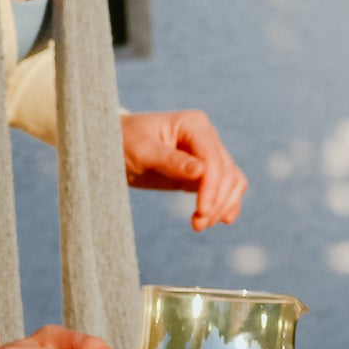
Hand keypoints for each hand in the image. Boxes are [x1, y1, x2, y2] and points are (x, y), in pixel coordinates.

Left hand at [121, 110, 245, 230]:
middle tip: (198, 225)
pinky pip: (226, 188)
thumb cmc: (125, 142)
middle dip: (217, 200)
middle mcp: (206, 136)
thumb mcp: (142, 151)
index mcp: (193, 124)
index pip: (212, 157)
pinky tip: (220, 220)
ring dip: (222, 205)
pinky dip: (226, 204)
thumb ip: (171, 161)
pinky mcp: (206, 173)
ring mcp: (208, 154)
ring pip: (232, 181)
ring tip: (200, 225)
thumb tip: (201, 172)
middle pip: (227, 171)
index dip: (212, 185)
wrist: (117, 147)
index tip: (202, 210)